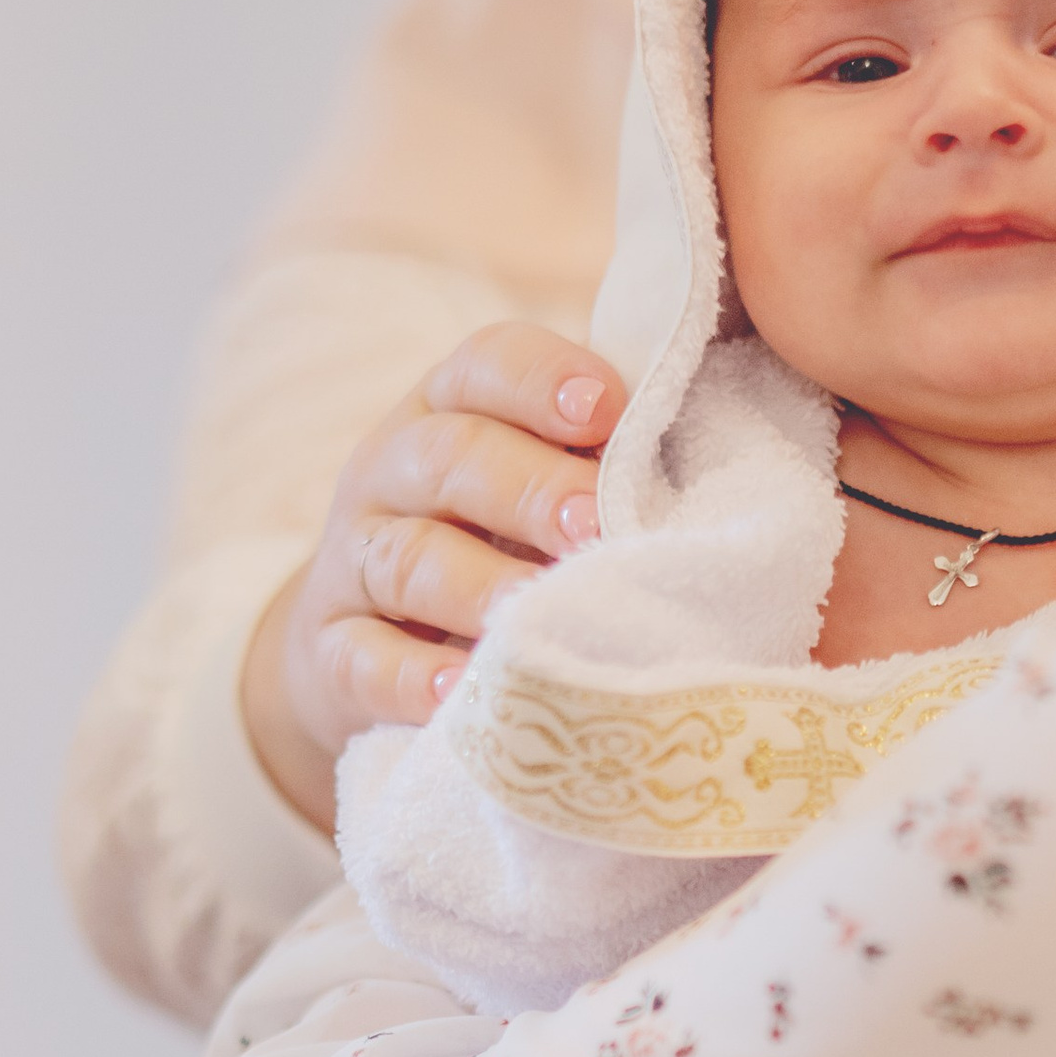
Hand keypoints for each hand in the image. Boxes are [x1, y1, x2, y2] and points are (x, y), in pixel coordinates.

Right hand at [242, 325, 627, 831]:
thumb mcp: (533, 484)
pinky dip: (408, 675)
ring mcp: (354, 563)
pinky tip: (456, 689)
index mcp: (449, 411)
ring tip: (535, 609)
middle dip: (528, 487)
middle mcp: (392, 473)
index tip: (606, 410)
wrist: (364, 647)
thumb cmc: (490, 545)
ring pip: (408, 559)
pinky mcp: (332, 651)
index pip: (485, 366)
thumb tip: (722, 459)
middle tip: (594, 523)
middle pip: (450, 458)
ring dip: (477, 584)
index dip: (541, 379)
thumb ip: (602, 460)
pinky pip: (360, 657)